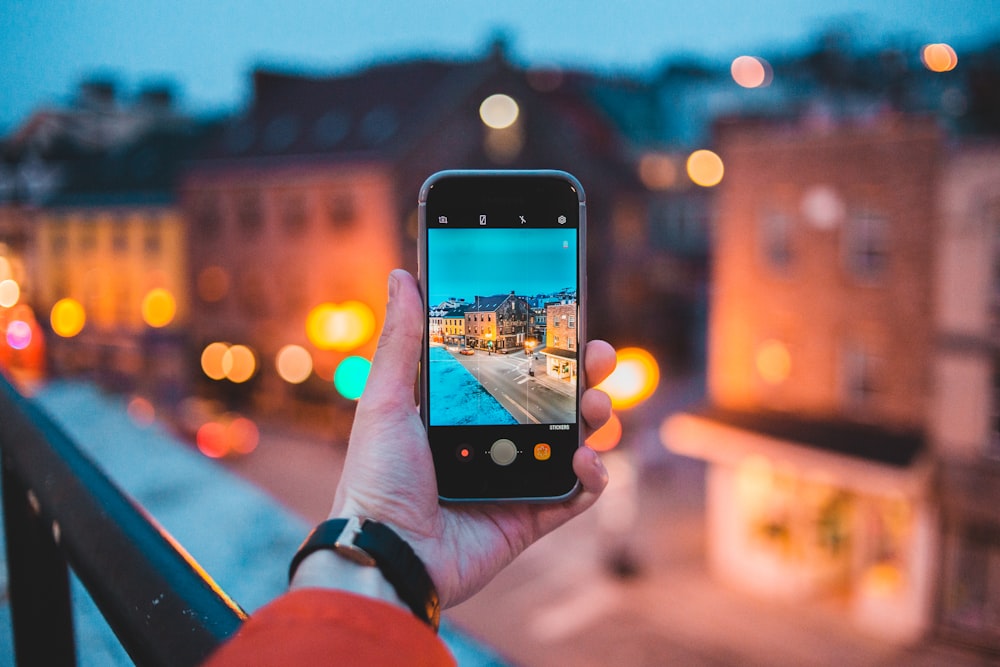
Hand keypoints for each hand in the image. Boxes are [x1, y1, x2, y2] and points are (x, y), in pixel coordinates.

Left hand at [317, 269, 614, 607]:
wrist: (387, 552)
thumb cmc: (378, 476)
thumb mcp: (387, 400)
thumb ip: (401, 340)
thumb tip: (403, 276)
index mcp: (464, 411)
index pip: (515, 369)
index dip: (545, 347)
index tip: (567, 320)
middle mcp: (494, 442)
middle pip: (553, 401)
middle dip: (583, 376)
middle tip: (597, 358)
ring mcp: (516, 480)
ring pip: (573, 442)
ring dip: (595, 419)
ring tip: (594, 406)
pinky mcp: (530, 518)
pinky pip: (576, 496)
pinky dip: (592, 476)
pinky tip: (585, 460)